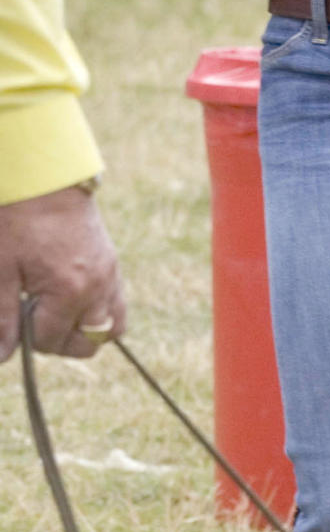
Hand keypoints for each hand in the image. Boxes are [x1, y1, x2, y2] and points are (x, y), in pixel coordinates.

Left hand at [0, 187, 125, 361]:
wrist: (44, 175)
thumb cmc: (17, 218)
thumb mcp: (1, 268)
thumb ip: (3, 316)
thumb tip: (4, 356)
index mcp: (69, 290)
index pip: (51, 341)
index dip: (27, 336)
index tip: (16, 310)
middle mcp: (98, 287)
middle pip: (88, 343)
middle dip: (59, 340)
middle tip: (34, 315)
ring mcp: (109, 275)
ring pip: (111, 327)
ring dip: (84, 329)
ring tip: (56, 311)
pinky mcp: (112, 263)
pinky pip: (116, 303)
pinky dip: (97, 310)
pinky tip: (71, 296)